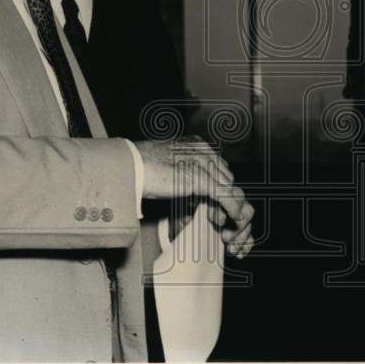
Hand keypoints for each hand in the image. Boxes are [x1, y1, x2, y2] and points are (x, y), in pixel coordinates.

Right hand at [135, 138, 254, 257]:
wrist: (131, 167)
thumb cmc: (144, 167)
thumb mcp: (173, 164)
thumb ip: (189, 170)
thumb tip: (200, 188)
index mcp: (198, 144)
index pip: (220, 166)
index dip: (220, 185)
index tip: (215, 201)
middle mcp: (204, 150)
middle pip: (226, 176)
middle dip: (224, 196)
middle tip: (216, 213)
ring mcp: (203, 163)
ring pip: (228, 186)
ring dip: (227, 205)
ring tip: (218, 219)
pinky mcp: (200, 178)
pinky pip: (224, 195)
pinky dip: (231, 208)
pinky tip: (232, 218)